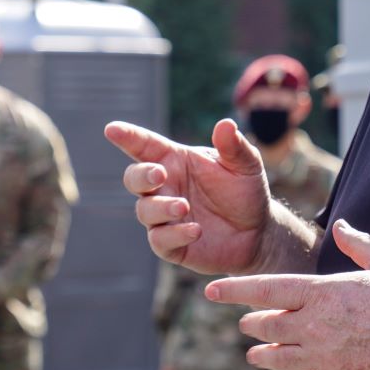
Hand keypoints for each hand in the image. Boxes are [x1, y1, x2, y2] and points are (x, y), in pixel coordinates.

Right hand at [105, 119, 269, 275]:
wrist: (257, 232)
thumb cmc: (244, 191)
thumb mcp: (245, 164)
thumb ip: (233, 146)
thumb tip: (225, 124)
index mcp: (175, 161)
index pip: (144, 146)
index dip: (127, 137)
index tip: (112, 129)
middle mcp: (164, 188)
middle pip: (134, 178)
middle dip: (141, 176)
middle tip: (159, 175)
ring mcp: (164, 217)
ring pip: (144, 210)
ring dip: (161, 207)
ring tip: (183, 206)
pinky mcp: (171, 245)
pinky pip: (160, 240)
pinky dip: (174, 234)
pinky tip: (195, 230)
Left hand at [207, 220, 369, 369]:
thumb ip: (358, 243)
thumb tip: (342, 225)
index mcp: (322, 294)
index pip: (265, 290)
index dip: (234, 289)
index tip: (211, 290)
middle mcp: (316, 328)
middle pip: (265, 326)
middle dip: (251, 324)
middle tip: (247, 323)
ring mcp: (325, 359)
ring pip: (276, 359)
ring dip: (263, 354)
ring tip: (257, 353)